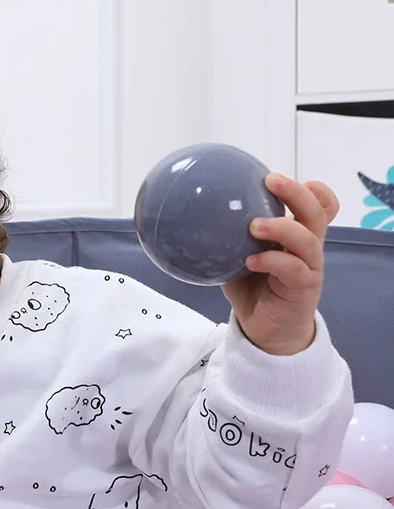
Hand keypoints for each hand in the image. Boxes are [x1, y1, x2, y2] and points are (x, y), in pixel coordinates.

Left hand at [221, 174, 339, 354]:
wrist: (267, 330)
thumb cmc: (253, 289)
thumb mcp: (238, 259)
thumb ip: (228, 238)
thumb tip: (191, 217)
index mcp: (297, 235)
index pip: (319, 205)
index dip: (309, 189)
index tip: (277, 177)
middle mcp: (308, 247)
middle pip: (316, 212)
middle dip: (296, 193)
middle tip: (271, 181)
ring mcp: (309, 267)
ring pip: (308, 239)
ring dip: (282, 227)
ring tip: (254, 225)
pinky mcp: (304, 288)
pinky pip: (293, 269)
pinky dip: (272, 260)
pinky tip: (251, 261)